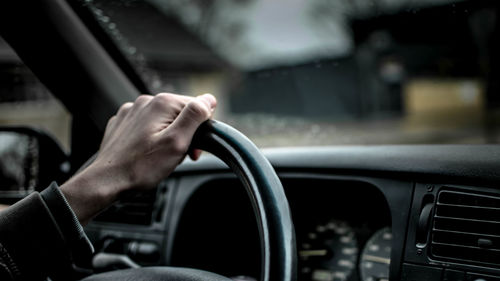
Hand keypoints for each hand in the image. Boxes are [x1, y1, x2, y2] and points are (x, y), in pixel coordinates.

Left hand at [61, 93, 215, 223]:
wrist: (107, 181)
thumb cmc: (141, 166)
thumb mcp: (177, 142)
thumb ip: (195, 117)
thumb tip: (208, 99)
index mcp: (162, 103)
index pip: (197, 106)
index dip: (201, 129)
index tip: (193, 149)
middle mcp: (145, 102)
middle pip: (179, 113)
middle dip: (184, 133)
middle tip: (179, 156)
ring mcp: (131, 112)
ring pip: (163, 120)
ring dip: (168, 136)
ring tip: (161, 157)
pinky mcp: (122, 123)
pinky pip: (146, 126)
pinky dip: (152, 138)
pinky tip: (147, 153)